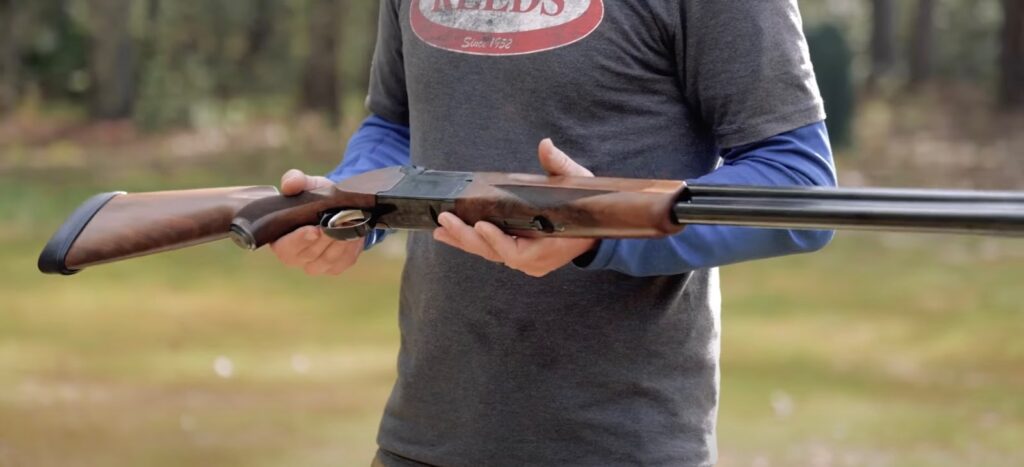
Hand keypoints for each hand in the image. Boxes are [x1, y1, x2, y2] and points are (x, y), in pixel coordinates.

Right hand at [269, 169, 362, 275]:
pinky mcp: (334, 267)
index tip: (314, 230)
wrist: (337, 207)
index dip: (299, 240)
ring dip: (340, 241)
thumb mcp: (306, 185)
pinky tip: (354, 233)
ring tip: (349, 223)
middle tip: (338, 221)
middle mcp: (296, 257)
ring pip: (328, 258)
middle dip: (326, 237)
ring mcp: (316, 265)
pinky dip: (350, 246)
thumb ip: (295, 181)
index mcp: (280, 239)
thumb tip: (290, 184)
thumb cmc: (314, 198)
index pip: (285, 247)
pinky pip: (344, 260)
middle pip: (310, 254)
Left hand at [433, 139, 597, 277]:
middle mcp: (532, 261)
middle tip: (446, 220)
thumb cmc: (584, 209)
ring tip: (440, 229)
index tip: (480, 225)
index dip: (496, 240)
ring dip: (462, 240)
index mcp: (547, 249)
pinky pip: (490, 252)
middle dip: (467, 237)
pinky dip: (471, 242)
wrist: (593, 235)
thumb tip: (545, 145)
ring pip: (487, 253)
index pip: (514, 251)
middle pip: (493, 252)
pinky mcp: (517, 259)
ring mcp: (524, 263)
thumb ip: (559, 166)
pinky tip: (451, 234)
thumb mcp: (576, 184)